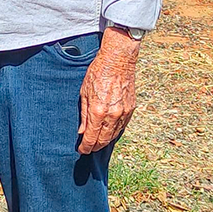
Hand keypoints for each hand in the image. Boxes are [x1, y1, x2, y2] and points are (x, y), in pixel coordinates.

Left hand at [77, 28, 139, 153]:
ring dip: (105, 141)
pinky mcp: (131, 109)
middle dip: (95, 147)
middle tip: (88, 149)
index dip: (86, 147)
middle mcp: (112, 115)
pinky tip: (109, 132)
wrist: (118, 60)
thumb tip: (82, 131)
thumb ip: (83, 115)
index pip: (91, 138)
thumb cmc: (97, 73)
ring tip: (97, 143)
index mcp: (97, 111)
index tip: (81, 151)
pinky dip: (114, 132)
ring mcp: (123, 113)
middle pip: (103, 140)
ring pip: (114, 135)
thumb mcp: (84, 93)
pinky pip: (122, 126)